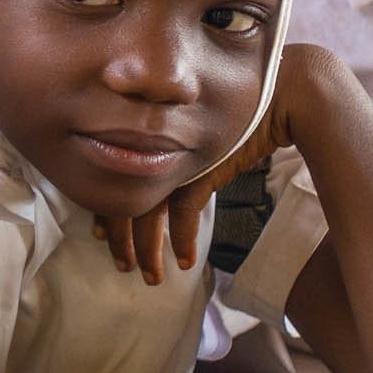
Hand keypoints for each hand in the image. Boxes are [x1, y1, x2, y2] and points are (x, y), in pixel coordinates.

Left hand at [96, 44, 356, 282]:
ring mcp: (175, 161)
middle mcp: (154, 151)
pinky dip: (182, 239)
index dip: (106, 213)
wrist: (273, 96)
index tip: (99, 237)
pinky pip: (184, 212)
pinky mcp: (200, 170)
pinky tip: (183, 261)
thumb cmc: (234, 117)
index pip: (113, 181)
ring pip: (148, 213)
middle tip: (121, 266)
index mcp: (145, 141)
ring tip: (150, 276)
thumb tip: (162, 194)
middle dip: (120, 240)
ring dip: (148, 249)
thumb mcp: (195, 143)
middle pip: (123, 202)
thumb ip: (175, 164)